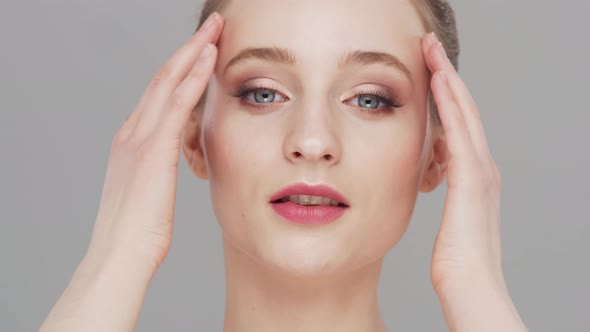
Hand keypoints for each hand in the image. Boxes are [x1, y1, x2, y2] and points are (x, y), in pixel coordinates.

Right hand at [39, 11, 224, 331]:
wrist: (121, 255)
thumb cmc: (139, 233)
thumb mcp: (151, 192)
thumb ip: (161, 171)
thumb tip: (175, 166)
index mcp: (132, 142)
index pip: (159, 94)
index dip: (181, 69)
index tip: (202, 51)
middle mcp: (132, 132)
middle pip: (162, 78)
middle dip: (188, 50)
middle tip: (212, 28)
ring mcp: (140, 138)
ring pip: (168, 82)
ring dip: (193, 53)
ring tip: (215, 32)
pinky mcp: (153, 150)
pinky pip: (176, 104)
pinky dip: (193, 79)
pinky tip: (209, 60)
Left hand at [422, 33, 505, 296]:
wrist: (470, 284)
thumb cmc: (455, 258)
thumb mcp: (446, 213)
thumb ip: (439, 186)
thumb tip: (427, 172)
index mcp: (472, 174)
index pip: (458, 123)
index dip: (445, 93)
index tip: (429, 69)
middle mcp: (481, 166)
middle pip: (464, 110)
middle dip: (447, 75)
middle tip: (430, 47)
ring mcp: (480, 170)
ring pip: (465, 113)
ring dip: (449, 80)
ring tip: (432, 53)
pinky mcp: (472, 178)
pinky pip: (461, 131)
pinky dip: (451, 104)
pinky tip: (438, 82)